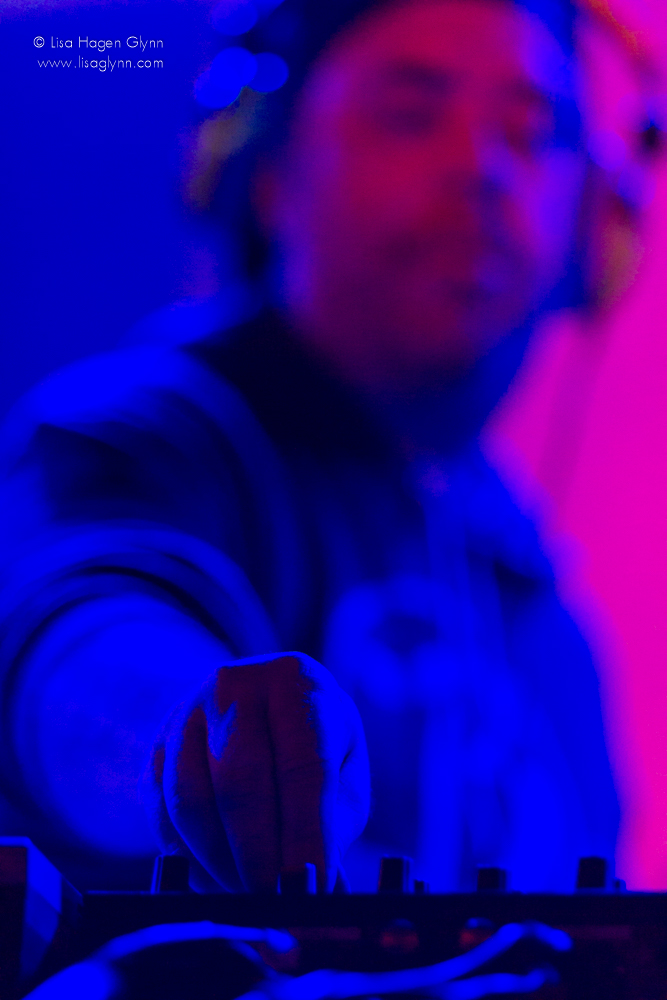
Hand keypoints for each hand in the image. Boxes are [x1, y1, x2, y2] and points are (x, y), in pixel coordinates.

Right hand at [142, 653, 369, 891]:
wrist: (252, 701)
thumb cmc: (311, 740)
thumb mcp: (343, 765)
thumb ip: (337, 820)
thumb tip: (322, 883)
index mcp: (296, 681)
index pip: (303, 763)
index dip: (306, 831)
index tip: (311, 883)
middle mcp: (236, 684)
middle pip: (240, 780)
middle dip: (259, 854)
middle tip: (277, 898)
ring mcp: (186, 712)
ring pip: (193, 802)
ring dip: (222, 862)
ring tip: (252, 890)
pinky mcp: (155, 748)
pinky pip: (162, 815)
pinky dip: (189, 858)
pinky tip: (218, 875)